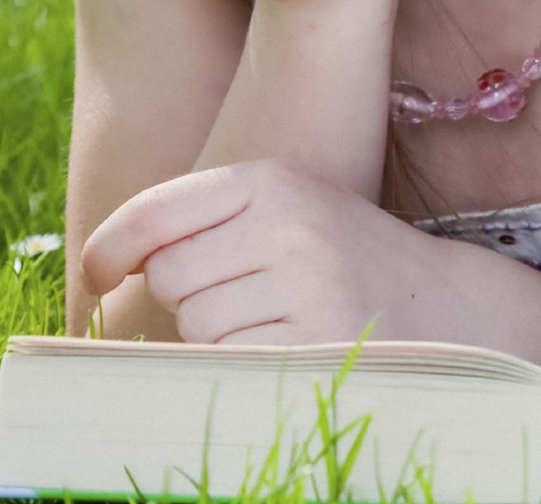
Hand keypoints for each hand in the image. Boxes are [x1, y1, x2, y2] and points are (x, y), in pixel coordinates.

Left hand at [82, 161, 445, 345]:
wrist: (443, 299)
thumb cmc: (337, 256)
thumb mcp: (283, 209)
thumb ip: (202, 221)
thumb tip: (99, 271)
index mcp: (275, 178)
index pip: (155, 211)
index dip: (108, 248)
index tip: (97, 271)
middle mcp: (291, 224)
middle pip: (169, 275)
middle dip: (189, 293)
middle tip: (244, 290)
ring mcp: (307, 285)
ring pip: (197, 323)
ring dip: (217, 333)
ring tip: (275, 317)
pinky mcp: (316, 341)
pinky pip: (230, 360)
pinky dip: (243, 361)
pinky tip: (287, 344)